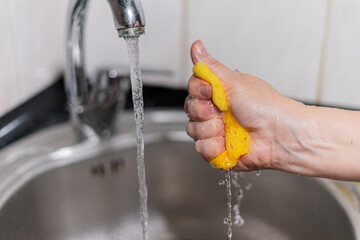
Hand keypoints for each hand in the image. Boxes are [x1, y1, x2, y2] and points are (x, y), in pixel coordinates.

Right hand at [184, 40, 305, 171]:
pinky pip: (200, 149)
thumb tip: (196, 45)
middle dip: (204, 112)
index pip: (193, 88)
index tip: (210, 91)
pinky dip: (213, 147)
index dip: (198, 91)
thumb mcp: (235, 81)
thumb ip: (211, 66)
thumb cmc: (266, 107)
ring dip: (210, 130)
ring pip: (192, 130)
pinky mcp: (218, 150)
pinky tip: (227, 143)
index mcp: (220, 93)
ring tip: (228, 129)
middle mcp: (216, 111)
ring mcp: (216, 131)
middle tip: (222, 111)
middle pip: (190, 109)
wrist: (280, 135)